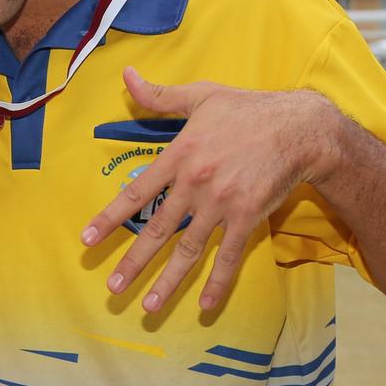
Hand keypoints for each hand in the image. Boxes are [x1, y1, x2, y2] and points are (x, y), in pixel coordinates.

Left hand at [81, 67, 335, 311]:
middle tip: (113, 288)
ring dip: (168, 281)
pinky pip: (229, 256)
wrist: (298, 127)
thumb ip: (160, 96)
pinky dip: (218, 282)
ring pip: (189, 249)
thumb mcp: (200, 96)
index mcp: (179, 155)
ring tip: (148, 307)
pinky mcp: (248, 217)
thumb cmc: (246, 109)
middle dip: (134, 262)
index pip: (136, 193)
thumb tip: (125, 77)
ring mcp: (222, 203)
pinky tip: (204, 305)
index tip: (87, 240)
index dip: (110, 218)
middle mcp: (195, 184)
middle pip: (158, 229)